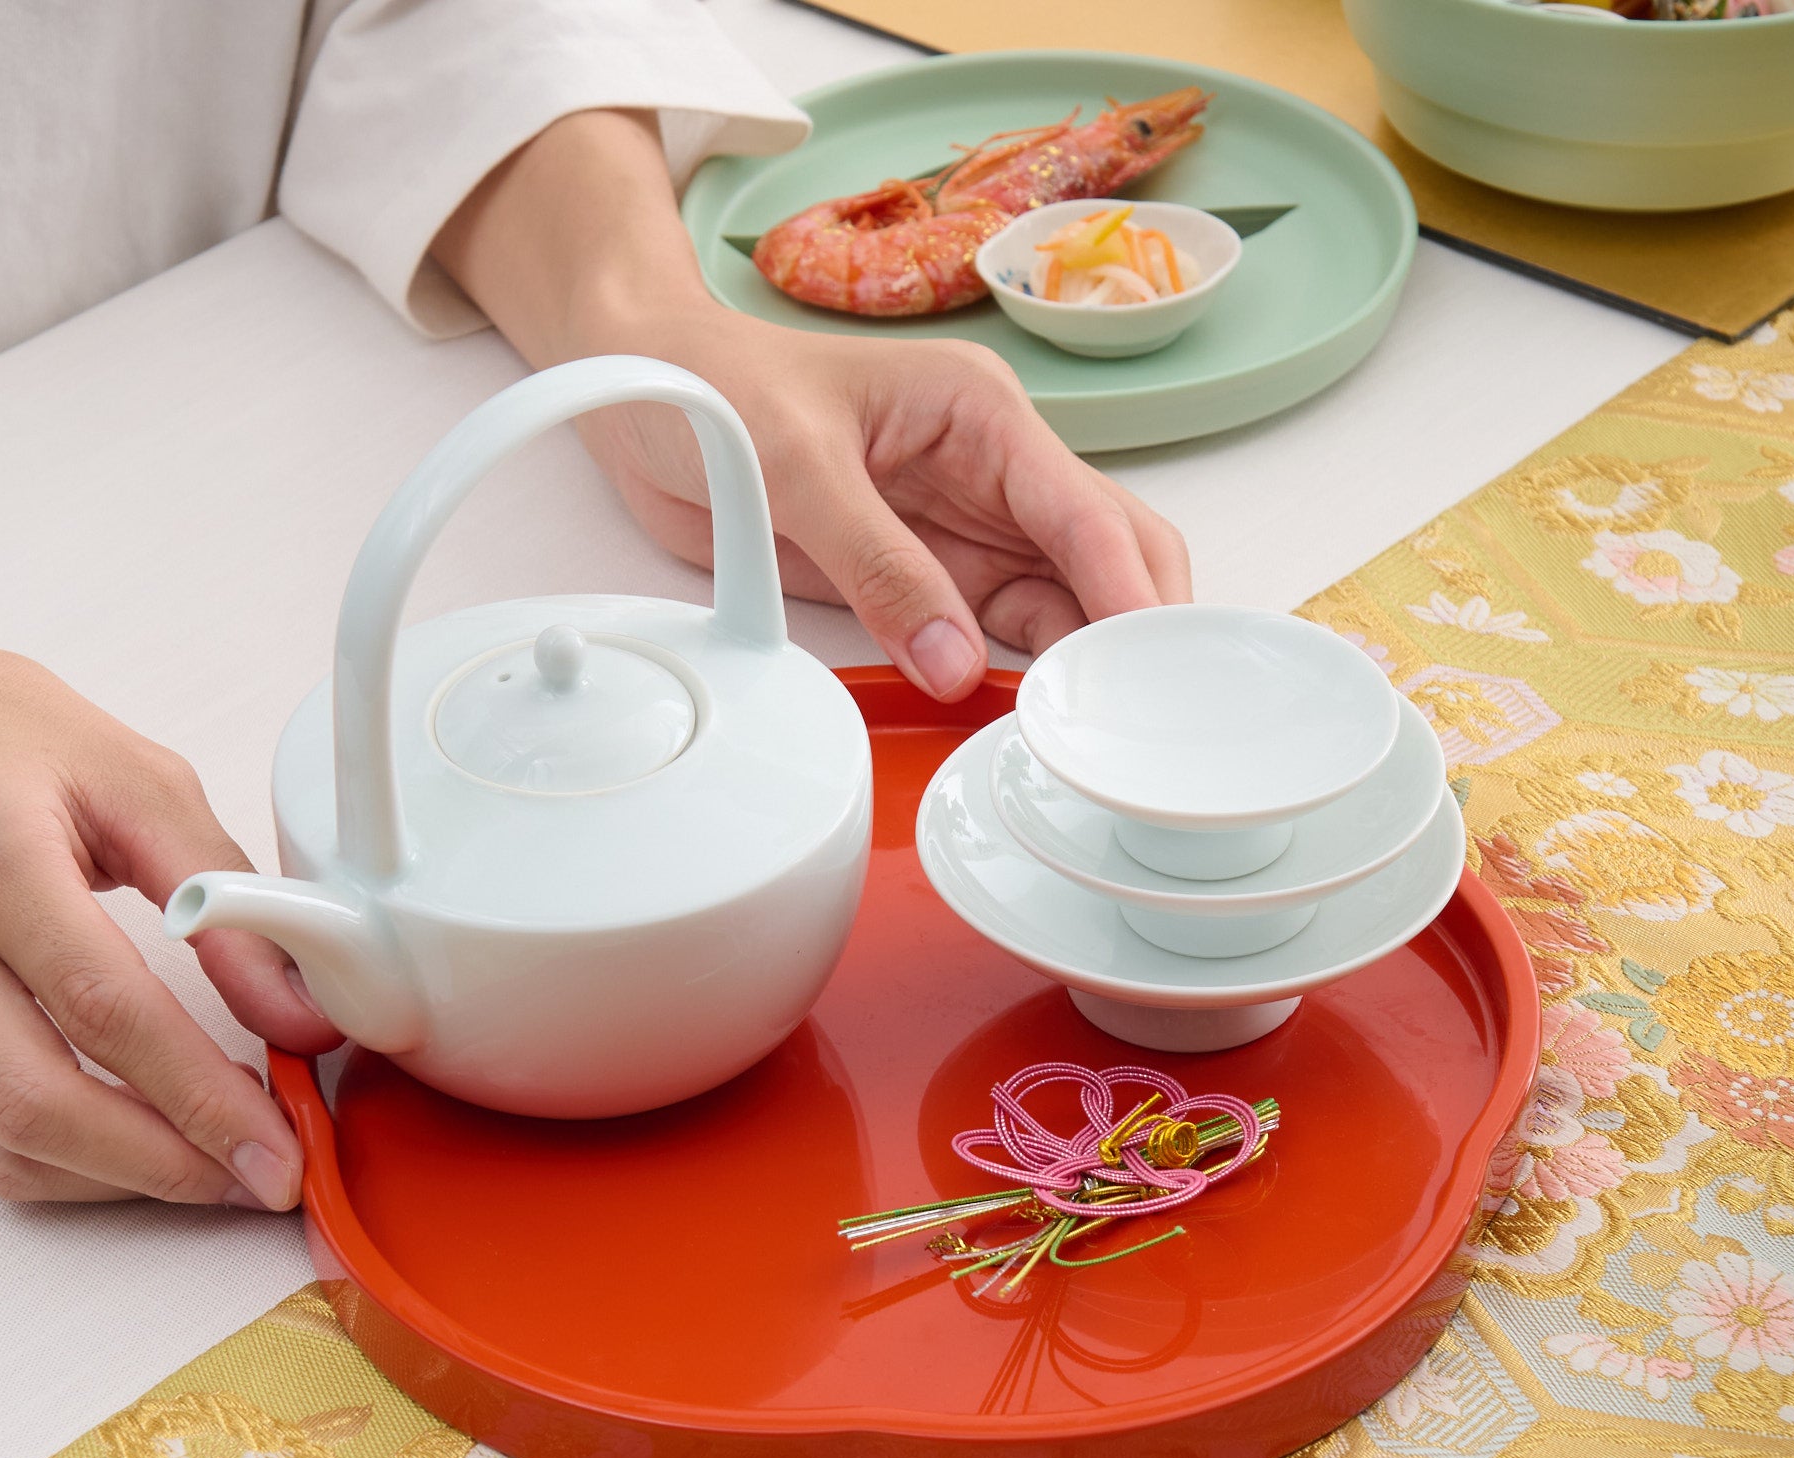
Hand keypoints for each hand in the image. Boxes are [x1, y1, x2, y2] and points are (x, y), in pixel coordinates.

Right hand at [0, 604, 340, 1203]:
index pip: (103, 1006)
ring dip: (125, 1179)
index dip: (201, 1093)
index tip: (282, 1140)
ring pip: (1, 1139)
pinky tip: (148, 1149)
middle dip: (168, 1163)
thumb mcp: (143, 786)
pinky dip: (72, 1165)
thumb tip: (301, 1017)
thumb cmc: (11, 740)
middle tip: (264, 1178)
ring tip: (222, 1171)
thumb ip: (230, 903)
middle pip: (38, 1099)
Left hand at [579, 314, 1192, 698]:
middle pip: (1105, 559)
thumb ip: (879, 568)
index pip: (1088, 513)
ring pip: (1061, 606)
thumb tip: (952, 664)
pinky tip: (1033, 722)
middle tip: (1140, 718)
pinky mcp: (924, 580)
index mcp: (982, 414)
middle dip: (1132, 634)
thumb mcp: (796, 470)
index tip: (1148, 668)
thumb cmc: (715, 385)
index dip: (1128, 594)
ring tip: (1096, 737)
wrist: (645, 390)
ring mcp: (963, 531)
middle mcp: (992, 473)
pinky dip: (1019, 679)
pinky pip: (994, 636)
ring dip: (1080, 667)